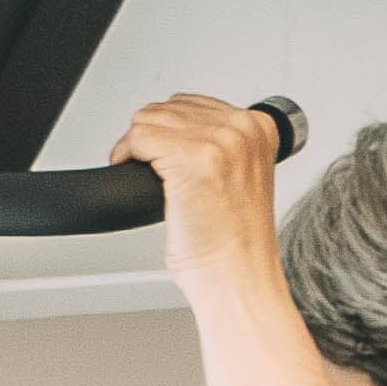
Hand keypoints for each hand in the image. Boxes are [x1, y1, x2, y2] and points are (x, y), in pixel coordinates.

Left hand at [109, 94, 294, 286]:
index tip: (171, 157)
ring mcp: (219, 142)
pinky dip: (127, 157)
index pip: (193, 103)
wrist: (240, 282)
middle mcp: (242, 130)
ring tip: (154, 179)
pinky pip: (137, 138)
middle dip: (153, 139)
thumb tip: (176, 129)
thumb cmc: (237, 247)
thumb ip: (220, 146)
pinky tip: (141, 179)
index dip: (171, 131)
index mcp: (260, 130)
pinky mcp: (192, 158)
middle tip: (159, 173)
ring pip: (149, 120)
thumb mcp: (241, 181)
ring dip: (139, 149)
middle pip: (167, 108)